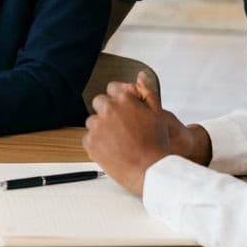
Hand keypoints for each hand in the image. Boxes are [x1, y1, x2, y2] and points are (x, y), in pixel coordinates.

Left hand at [84, 71, 183, 195]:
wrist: (150, 171)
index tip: (125, 111)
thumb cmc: (156, 143)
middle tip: (122, 128)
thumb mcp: (158, 114)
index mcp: (124, 100)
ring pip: (93, 121)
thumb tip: (141, 75)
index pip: (112, 88)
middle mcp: (108, 109)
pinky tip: (112, 150)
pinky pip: (88, 138)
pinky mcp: (90, 142)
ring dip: (102, 128)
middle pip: (100, 103)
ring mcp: (97, 126)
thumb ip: (147, 92)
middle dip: (108, 112)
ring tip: (118, 141)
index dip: (119, 99)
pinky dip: (97, 143)